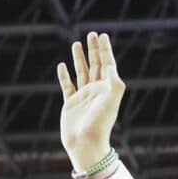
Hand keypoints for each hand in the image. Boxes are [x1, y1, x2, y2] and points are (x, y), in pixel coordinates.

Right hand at [57, 32, 125, 173]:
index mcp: (107, 89)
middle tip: (92, 34)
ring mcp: (83, 97)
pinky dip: (65, 75)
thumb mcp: (111, 101)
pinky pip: (67, 86)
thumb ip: (114, 83)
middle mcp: (96, 91)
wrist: (86, 144)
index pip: (107, 65)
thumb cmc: (100, 124)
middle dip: (93, 50)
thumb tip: (112, 66)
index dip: (105, 50)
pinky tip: (62, 65)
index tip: (103, 35)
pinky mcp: (71, 104)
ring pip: (81, 73)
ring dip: (79, 58)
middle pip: (95, 65)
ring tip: (76, 44)